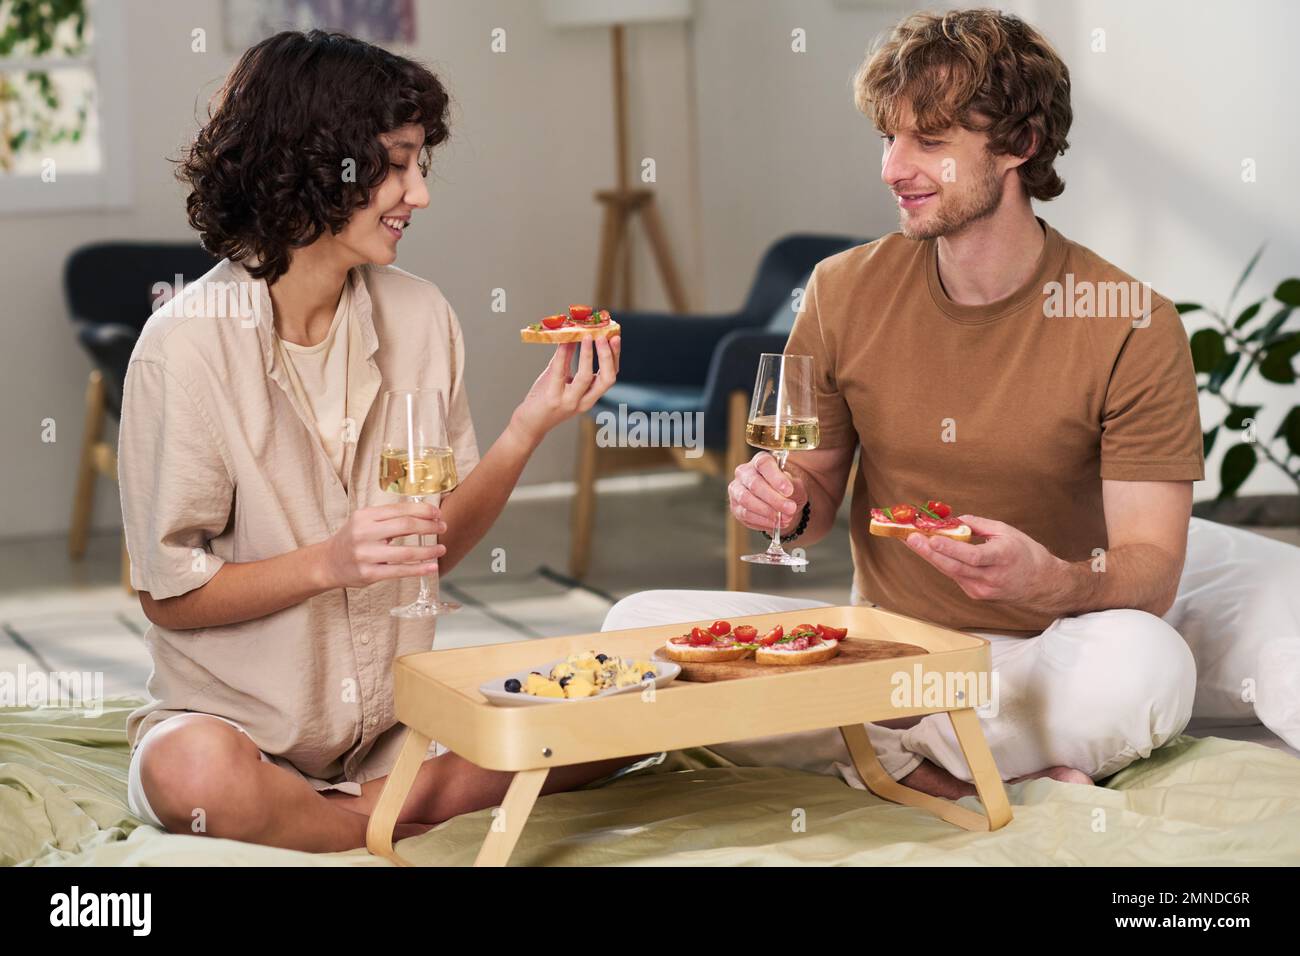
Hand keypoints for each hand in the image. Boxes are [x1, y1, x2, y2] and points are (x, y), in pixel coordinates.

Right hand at [318, 502, 446, 589]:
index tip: (437, 513)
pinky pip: (399, 571)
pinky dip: (419, 569)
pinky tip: (431, 566)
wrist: (327, 563)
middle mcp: (364, 533)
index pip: (400, 509)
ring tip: (441, 549)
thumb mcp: (365, 522)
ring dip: (428, 551)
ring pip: (406, 552)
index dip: (423, 510)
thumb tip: (424, 514)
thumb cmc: (352, 539)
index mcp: (365, 516)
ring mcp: (366, 555)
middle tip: (443, 528)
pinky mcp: (369, 574)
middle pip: (405, 526)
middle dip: (429, 526)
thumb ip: (389, 518)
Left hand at [508, 334, 620, 447]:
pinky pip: (560, 373)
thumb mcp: (560, 378)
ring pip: (586, 377)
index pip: (610, 375)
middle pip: (607, 379)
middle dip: (608, 356)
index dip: (615, 356)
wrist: (529, 423)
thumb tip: (572, 334)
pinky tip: (563, 342)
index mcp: (590, 396)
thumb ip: (566, 358)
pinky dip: (563, 355)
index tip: (614, 337)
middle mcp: (584, 401)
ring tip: (587, 336)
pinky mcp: (553, 399)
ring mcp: (569, 401)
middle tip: (605, 336)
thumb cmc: (545, 400)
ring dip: (588, 355)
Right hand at [729, 451, 808, 532]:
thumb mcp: (796, 486)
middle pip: (754, 484)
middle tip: (790, 509)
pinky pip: (745, 514)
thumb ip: (793, 488)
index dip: (776, 478)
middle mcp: (744, 472)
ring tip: (784, 519)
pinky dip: (762, 521)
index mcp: (761, 460)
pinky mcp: (735, 506)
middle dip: (774, 499)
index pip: (764, 464)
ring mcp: (736, 489)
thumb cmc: (786, 489)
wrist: (779, 502)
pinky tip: (775, 523)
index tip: (789, 491)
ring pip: (746, 500)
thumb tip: (786, 498)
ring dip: (767, 511)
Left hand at [904, 514, 1067, 608]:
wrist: (1041, 584)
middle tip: (911, 538)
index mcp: (1003, 557)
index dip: (951, 549)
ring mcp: (982, 590)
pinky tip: (931, 551)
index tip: (932, 539)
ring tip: (913, 541)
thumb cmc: (1026, 553)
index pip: (972, 556)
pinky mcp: (976, 594)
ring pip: (951, 572)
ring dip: (931, 556)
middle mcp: (991, 577)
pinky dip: (943, 562)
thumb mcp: (1007, 531)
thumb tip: (955, 519)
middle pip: (955, 567)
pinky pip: (955, 575)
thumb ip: (979, 524)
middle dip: (929, 552)